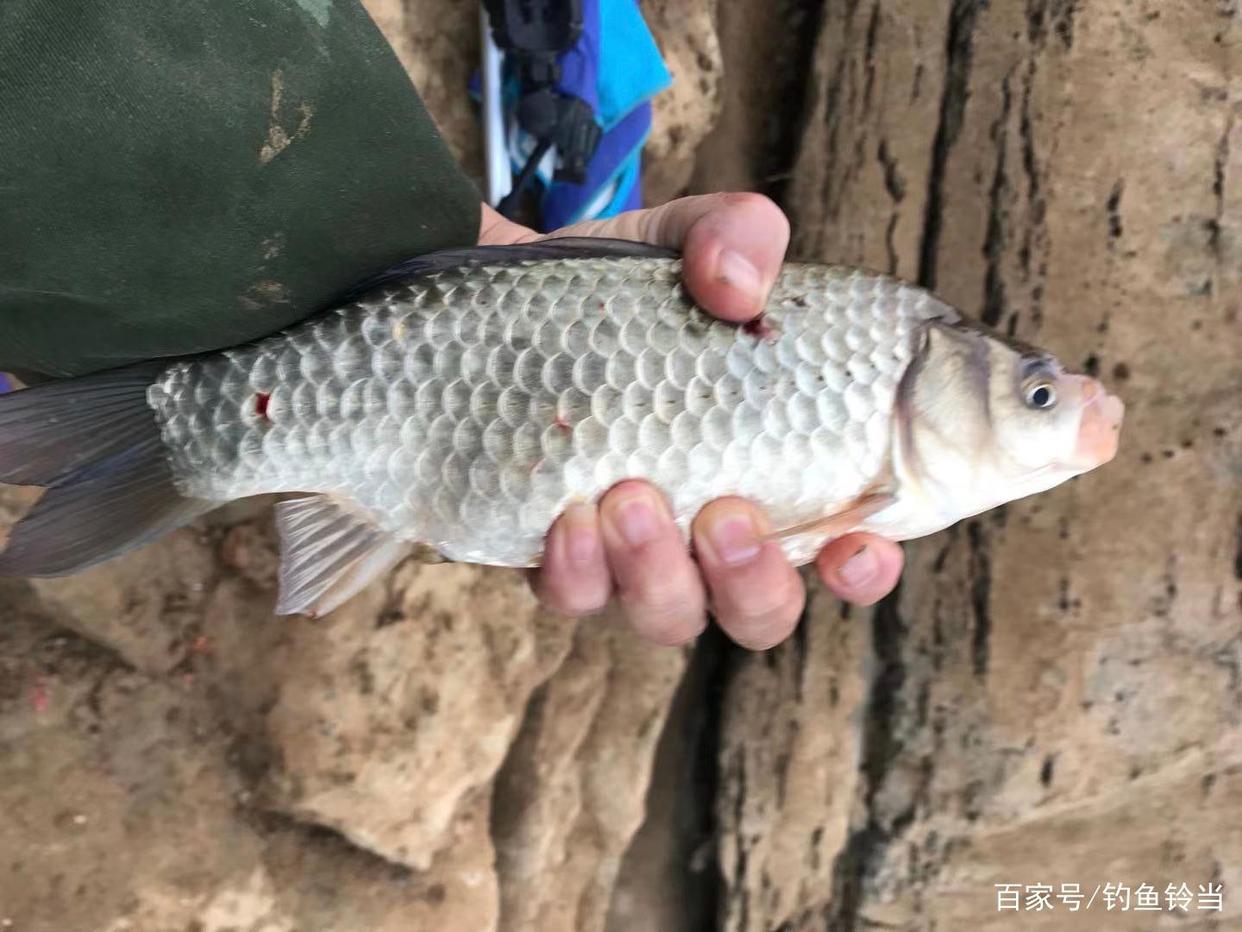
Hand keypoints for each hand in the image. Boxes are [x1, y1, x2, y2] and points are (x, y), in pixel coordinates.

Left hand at [478, 194, 903, 648]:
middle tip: (725, 514)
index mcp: (773, 472)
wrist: (498, 308)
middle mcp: (711, 534)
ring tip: (630, 498)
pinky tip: (569, 519)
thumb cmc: (620, 291)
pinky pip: (573, 598)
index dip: (861, 568)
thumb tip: (736, 285)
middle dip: (750, 582)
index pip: (843, 549)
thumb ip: (735, 234)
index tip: (856, 549)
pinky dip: (576, 573)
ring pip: (667, 615)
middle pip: (757, 612)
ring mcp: (633, 558)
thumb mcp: (684, 239)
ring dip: (658, 575)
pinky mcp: (557, 560)